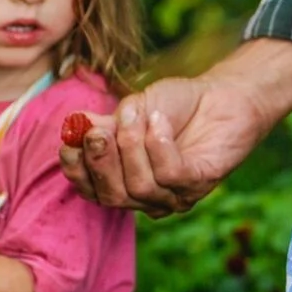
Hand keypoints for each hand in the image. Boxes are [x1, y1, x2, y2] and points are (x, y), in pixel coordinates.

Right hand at [61, 38, 291, 215]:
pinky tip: (160, 120)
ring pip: (140, 187)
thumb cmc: (175, 105)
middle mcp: (147, 196)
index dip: (77, 171)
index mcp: (124, 180)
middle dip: (100, 163)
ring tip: (139, 113)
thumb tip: (73, 128)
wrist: (223, 95)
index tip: (68, 143)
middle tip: (97, 131)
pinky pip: (170, 175)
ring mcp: (175, 194)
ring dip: (133, 146)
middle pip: (112, 196)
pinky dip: (159, 145)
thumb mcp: (131, 109)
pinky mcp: (200, 184)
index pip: (91, 190)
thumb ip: (103, 123)